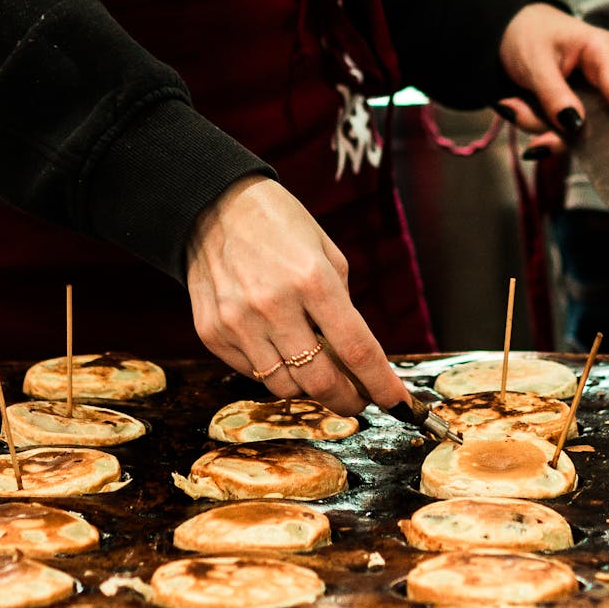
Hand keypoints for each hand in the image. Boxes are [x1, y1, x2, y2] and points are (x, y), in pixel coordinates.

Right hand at [185, 175, 410, 415]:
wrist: (212, 205)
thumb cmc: (279, 225)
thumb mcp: (326, 253)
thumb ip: (342, 306)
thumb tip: (354, 360)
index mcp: (312, 279)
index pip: (357, 350)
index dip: (381, 384)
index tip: (396, 402)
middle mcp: (273, 305)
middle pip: (320, 381)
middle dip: (347, 399)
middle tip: (358, 399)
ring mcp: (238, 323)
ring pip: (284, 387)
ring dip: (308, 387)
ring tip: (316, 371)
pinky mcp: (211, 333)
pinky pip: (252, 373)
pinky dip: (273, 370)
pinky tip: (278, 349)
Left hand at [495, 3, 608, 154]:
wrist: (518, 30)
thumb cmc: (528, 36)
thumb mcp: (534, 63)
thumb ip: (553, 95)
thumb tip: (575, 124)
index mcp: (604, 50)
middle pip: (599, 116)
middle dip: (555, 125)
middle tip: (513, 111)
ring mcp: (602, 90)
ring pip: (580, 126)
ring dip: (542, 123)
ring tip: (513, 104)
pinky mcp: (589, 105)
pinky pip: (569, 127)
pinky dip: (541, 123)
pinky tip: (520, 106)